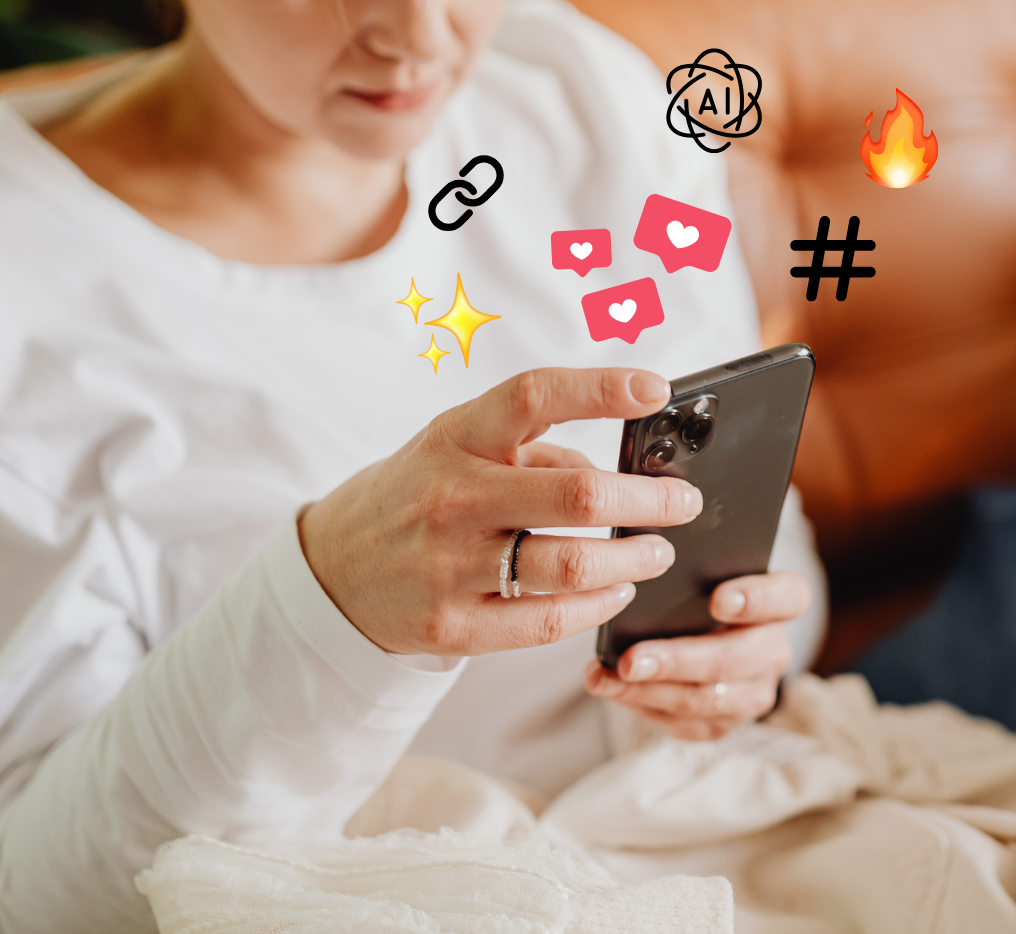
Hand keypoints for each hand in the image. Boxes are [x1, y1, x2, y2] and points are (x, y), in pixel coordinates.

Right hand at [298, 368, 700, 655]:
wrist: (330, 572)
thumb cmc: (417, 494)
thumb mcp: (458, 448)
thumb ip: (536, 450)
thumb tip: (620, 469)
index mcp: (456, 438)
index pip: (533, 396)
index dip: (601, 388)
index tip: (656, 389)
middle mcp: (454, 498)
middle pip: (577, 494)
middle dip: (650, 500)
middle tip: (685, 503)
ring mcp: (451, 567)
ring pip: (573, 566)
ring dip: (634, 560)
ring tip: (657, 551)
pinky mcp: (454, 627)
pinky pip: (549, 620)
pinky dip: (599, 605)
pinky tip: (618, 590)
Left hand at [583, 568, 810, 740]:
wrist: (703, 632)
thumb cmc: (699, 590)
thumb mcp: (704, 570)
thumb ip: (691, 566)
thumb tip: (645, 561)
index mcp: (782, 601)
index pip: (788, 597)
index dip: (756, 599)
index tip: (717, 599)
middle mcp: (774, 650)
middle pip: (733, 659)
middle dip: (677, 661)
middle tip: (631, 659)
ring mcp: (754, 692)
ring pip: (705, 699)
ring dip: (650, 690)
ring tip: (607, 677)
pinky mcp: (725, 722)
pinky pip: (685, 723)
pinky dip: (644, 706)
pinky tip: (612, 690)